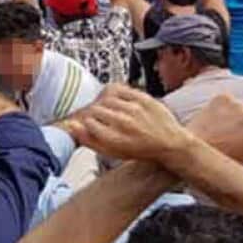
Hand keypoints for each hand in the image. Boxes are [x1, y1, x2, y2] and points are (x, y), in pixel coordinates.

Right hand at [60, 85, 191, 161]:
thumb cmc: (140, 150)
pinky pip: (118, 89)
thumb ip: (90, 140)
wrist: (170, 143)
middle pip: (94, 109)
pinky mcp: (142, 98)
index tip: (86, 124)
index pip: (87, 122)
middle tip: (95, 117)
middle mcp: (124, 124)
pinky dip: (112, 94)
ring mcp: (134, 109)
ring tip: (107, 111)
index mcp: (115, 140)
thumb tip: (72, 126)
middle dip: (91, 113)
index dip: (84, 122)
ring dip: (101, 103)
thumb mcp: (113, 153)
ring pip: (104, 99)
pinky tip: (116, 101)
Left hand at [185, 93, 242, 164]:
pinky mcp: (223, 97)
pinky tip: (214, 119)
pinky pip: (228, 100)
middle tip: (228, 136)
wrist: (191, 148)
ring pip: (241, 107)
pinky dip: (222, 107)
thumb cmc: (220, 158)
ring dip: (234, 114)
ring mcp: (238, 104)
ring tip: (219, 128)